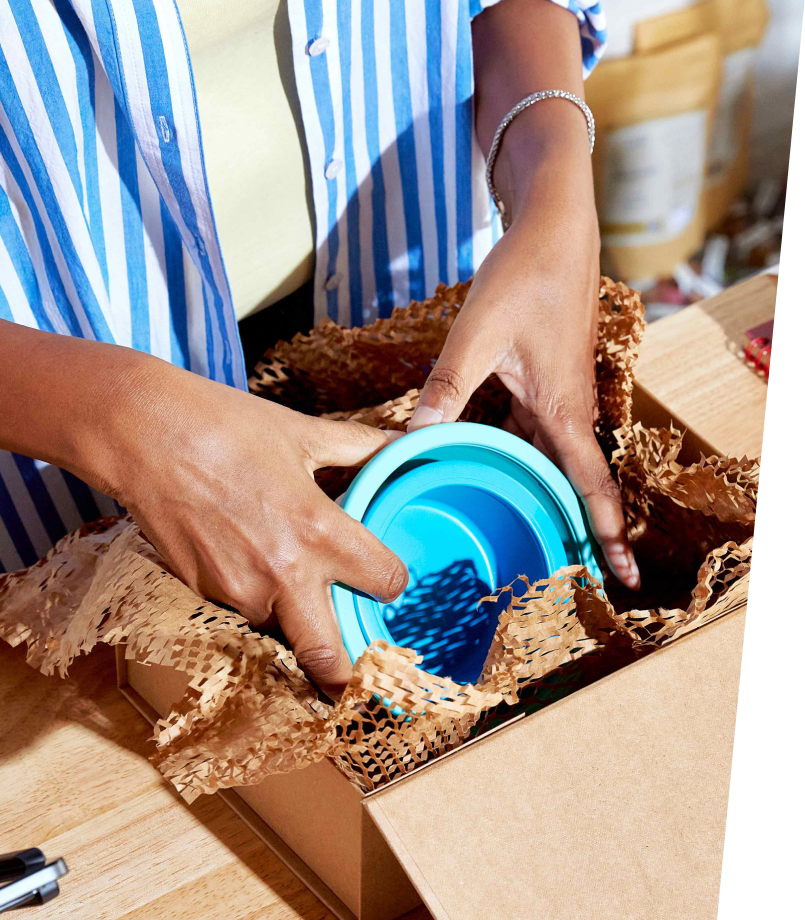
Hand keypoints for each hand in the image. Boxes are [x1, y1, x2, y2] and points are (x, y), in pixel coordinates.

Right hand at [82, 357, 408, 696]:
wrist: (144, 436)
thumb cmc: (224, 427)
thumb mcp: (302, 433)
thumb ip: (360, 447)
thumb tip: (404, 443)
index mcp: (319, 532)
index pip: (385, 582)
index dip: (393, 581)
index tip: (387, 579)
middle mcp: (283, 574)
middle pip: (328, 658)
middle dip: (346, 676)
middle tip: (358, 677)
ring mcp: (238, 591)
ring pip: (281, 632)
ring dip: (293, 621)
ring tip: (288, 584)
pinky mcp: (202, 593)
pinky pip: (242, 610)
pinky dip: (253, 598)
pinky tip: (244, 558)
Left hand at [407, 201, 638, 588]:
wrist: (553, 226)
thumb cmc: (524, 275)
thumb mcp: (476, 334)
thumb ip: (446, 387)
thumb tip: (411, 438)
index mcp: (562, 410)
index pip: (592, 486)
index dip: (607, 535)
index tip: (623, 578)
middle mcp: (567, 410)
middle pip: (575, 484)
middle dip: (578, 529)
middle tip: (569, 578)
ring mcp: (556, 396)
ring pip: (550, 460)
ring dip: (545, 495)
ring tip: (532, 538)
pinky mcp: (542, 382)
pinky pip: (532, 434)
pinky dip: (518, 458)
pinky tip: (490, 471)